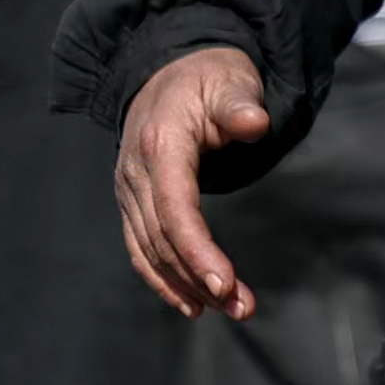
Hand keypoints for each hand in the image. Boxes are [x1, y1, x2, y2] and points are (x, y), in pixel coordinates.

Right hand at [115, 44, 271, 320]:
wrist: (168, 74)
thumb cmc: (208, 79)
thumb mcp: (229, 80)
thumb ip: (240, 104)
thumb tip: (255, 123)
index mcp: (160, 143)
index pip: (173, 207)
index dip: (196, 248)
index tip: (224, 282)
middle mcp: (136, 172)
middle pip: (162, 238)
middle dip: (200, 278)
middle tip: (243, 307)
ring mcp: (129, 191)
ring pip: (151, 251)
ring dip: (187, 287)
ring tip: (231, 310)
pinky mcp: (133, 204)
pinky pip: (141, 250)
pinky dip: (162, 281)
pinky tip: (191, 305)